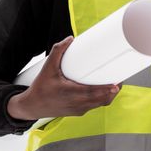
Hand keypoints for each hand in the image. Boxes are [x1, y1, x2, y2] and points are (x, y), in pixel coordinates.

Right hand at [7, 36, 121, 120]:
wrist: (31, 106)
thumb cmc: (40, 88)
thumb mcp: (47, 68)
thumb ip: (58, 51)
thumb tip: (70, 39)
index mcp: (71, 94)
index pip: (94, 93)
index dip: (108, 90)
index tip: (117, 83)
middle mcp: (77, 104)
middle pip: (102, 100)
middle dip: (113, 91)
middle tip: (120, 79)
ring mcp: (78, 110)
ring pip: (99, 104)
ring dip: (108, 96)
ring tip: (115, 84)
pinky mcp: (78, 112)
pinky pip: (94, 106)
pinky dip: (101, 99)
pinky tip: (104, 91)